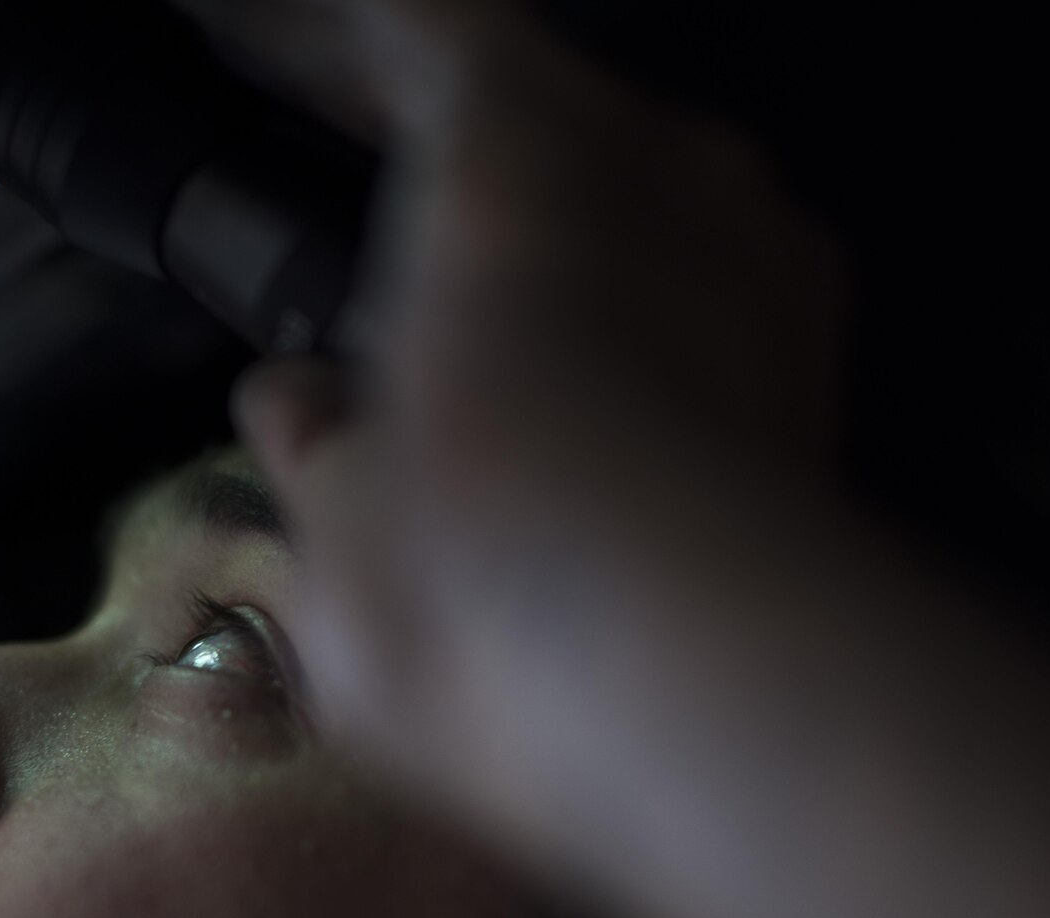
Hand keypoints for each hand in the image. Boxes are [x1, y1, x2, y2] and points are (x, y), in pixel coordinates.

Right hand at [188, 0, 853, 810]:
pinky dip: (596, 311)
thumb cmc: (478, 582)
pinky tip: (547, 384)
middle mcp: (663, 174)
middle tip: (317, 135)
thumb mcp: (332, 515)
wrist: (715, 717)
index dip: (309, 32)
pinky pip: (676, 293)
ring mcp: (763, 272)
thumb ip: (310, 436)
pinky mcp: (815, 386)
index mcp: (514, 154)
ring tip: (429, 286)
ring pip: (615, 203)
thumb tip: (299, 404)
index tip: (235, 42)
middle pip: (529, 104)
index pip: (410, 29)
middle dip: (419, 125)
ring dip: (519, 229)